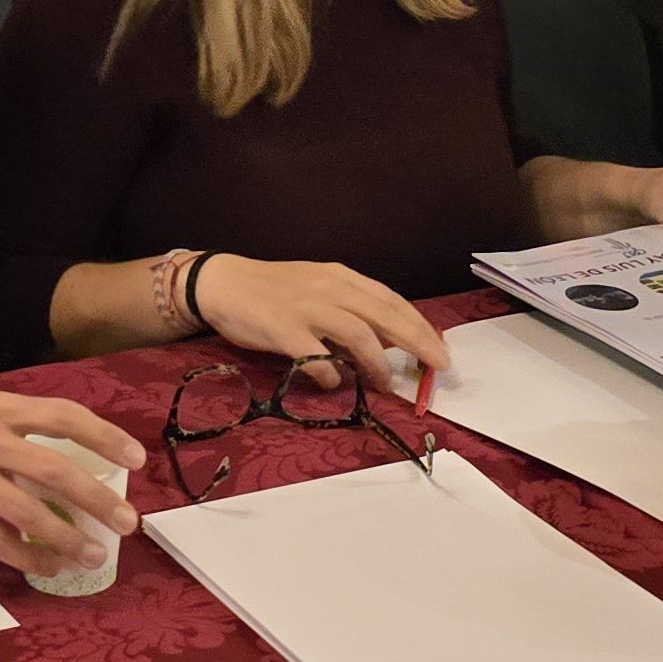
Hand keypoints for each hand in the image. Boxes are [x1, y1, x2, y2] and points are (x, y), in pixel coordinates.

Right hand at [0, 385, 144, 578]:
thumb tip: (43, 460)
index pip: (63, 416)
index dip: (104, 437)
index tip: (135, 457)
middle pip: (57, 470)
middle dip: (98, 499)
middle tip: (127, 523)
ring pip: (30, 512)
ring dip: (67, 538)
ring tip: (93, 555)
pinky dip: (25, 555)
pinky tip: (46, 567)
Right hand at [189, 255, 450, 387]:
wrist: (222, 283)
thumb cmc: (272, 289)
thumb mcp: (318, 288)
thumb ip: (351, 309)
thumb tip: (386, 341)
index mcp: (341, 277)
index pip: (392, 300)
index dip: (420, 325)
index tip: (440, 348)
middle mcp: (330, 288)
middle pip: (386, 315)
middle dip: (417, 342)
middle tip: (438, 366)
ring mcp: (307, 308)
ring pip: (359, 335)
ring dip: (378, 363)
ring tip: (387, 383)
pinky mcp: (283, 330)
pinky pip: (317, 357)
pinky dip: (332, 375)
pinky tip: (334, 384)